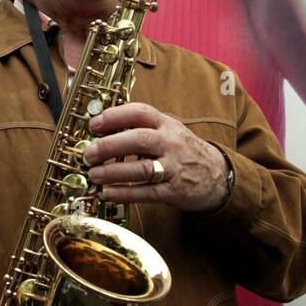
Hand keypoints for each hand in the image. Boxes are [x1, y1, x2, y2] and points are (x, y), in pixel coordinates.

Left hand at [81, 102, 229, 211]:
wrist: (217, 175)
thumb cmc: (184, 151)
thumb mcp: (169, 131)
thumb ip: (143, 127)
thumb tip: (104, 128)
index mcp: (167, 125)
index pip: (140, 112)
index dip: (115, 116)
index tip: (94, 124)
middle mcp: (171, 144)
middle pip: (139, 139)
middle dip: (110, 145)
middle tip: (89, 152)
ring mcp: (174, 168)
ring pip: (141, 169)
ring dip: (113, 172)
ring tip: (94, 174)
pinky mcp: (174, 191)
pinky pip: (146, 193)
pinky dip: (124, 193)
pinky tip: (107, 193)